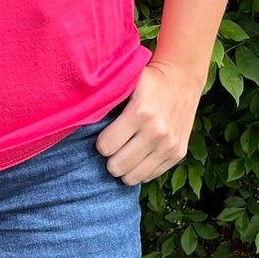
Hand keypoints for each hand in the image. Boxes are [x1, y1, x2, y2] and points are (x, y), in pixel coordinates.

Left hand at [95, 58, 204, 185]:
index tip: (104, 135)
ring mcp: (169, 145)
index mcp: (140, 112)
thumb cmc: (147, 81)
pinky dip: (141, 168)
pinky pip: (150, 176)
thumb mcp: (126, 81)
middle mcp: (157, 131)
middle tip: (114, 147)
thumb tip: (76, 115)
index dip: (101, 143)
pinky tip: (140, 153)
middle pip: (117, 167)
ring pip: (133, 178)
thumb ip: (104, 98)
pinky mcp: (178, 153)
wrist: (182, 79)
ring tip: (124, 153)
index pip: (105, 147)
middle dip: (110, 158)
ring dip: (125, 167)